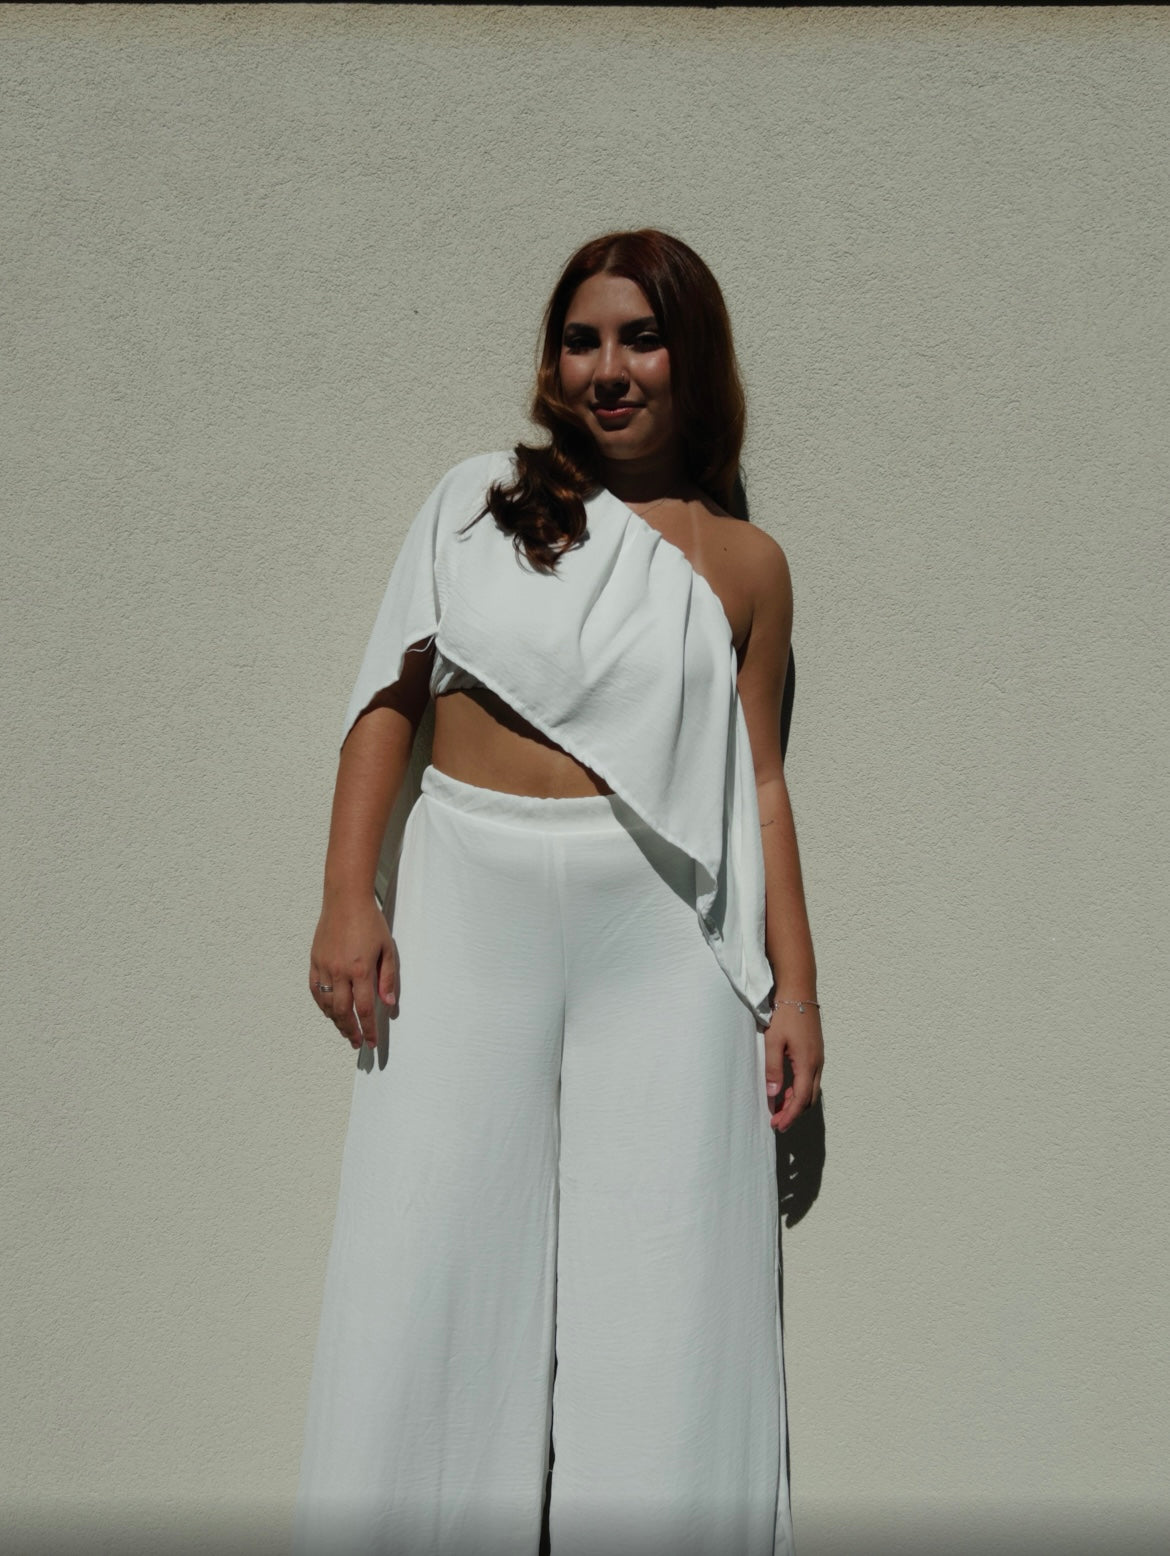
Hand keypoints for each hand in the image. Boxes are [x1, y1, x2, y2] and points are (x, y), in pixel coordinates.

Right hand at [309, 893, 398, 1051]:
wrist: (346, 899)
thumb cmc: (370, 922)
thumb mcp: (387, 949)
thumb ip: (387, 978)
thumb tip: (388, 1004)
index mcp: (360, 970)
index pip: (364, 1009)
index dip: (368, 1029)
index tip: (371, 1043)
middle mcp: (340, 972)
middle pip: (343, 1012)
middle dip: (351, 1031)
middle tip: (357, 1043)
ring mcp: (324, 967)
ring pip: (327, 1004)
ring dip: (336, 1021)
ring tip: (346, 1030)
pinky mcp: (315, 961)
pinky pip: (315, 990)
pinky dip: (322, 1004)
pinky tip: (329, 1012)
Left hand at [764, 999, 823, 1131]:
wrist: (799, 991)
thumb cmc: (785, 1014)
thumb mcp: (774, 1041)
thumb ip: (773, 1068)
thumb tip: (774, 1095)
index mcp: (807, 1063)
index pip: (800, 1099)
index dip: (789, 1115)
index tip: (777, 1126)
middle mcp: (817, 1064)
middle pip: (809, 1099)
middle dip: (794, 1113)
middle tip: (776, 1122)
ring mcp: (818, 1058)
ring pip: (811, 1090)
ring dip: (797, 1102)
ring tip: (779, 1109)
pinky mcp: (815, 1052)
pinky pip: (811, 1079)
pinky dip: (799, 1090)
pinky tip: (786, 1089)